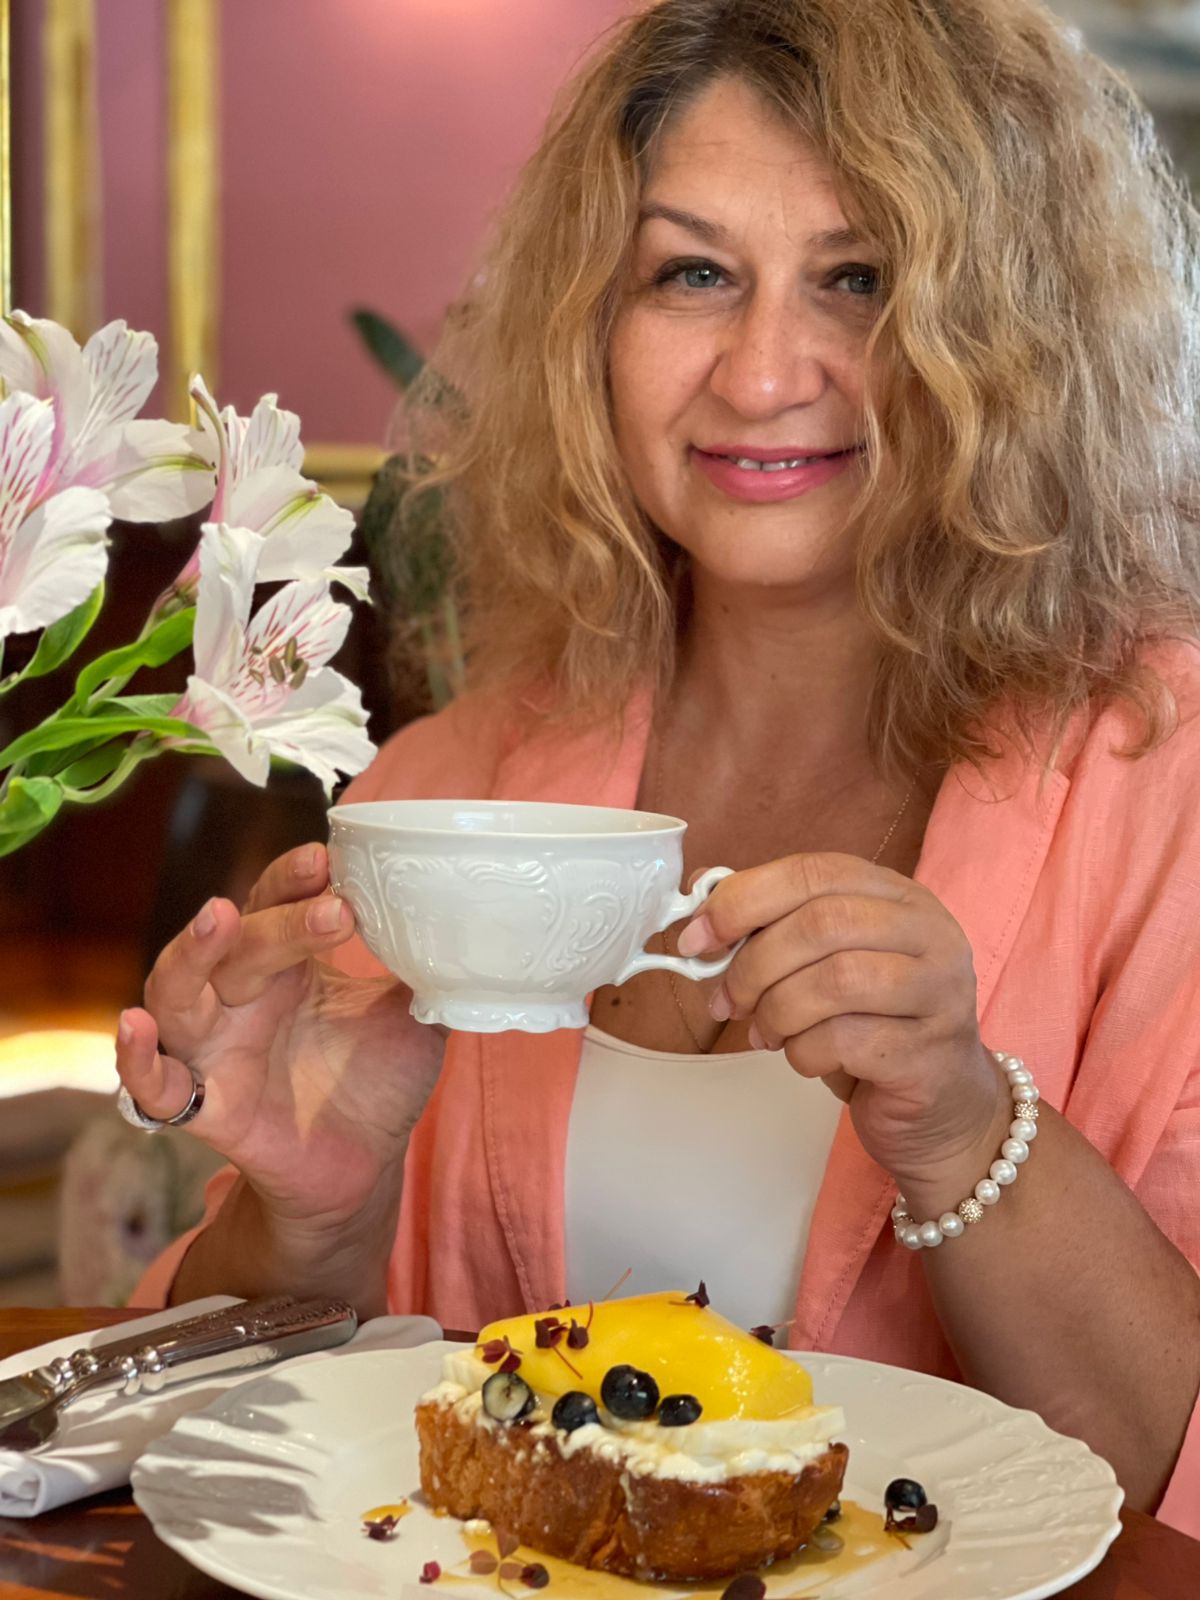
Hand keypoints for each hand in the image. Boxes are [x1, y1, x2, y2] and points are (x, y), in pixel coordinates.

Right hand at [114, 843, 444, 1231]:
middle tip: (331, 908)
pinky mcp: (205, 1107)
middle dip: (278, 922)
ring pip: (178, 991)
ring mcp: (214, 1048)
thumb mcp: (414, 1017)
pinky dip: (137, 1059)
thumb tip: (463, 919)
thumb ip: (427, 969)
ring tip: (216, 918)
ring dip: (193, 953)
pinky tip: (138, 1027)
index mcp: (283, 963)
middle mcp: (238, 996)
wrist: (365, 1168)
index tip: (328, 860)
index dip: (292, 879)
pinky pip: (153, 1086)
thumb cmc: (376, 1082)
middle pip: (237, 942)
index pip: (272, 902)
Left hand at [679, 853, 1005, 1196]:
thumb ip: (774, 929)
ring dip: (776, 1011)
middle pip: (822, 923)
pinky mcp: (930, 1052)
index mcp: (898, 896)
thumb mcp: (824, 965)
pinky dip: (802, 1052)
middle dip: (754, 964)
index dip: (744, 900)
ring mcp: (939, 992)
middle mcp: (929, 933)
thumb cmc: (873, 1025)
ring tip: (764, 1033)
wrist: (942, 1105)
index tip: (697, 938)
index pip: (813, 872)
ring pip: (835, 980)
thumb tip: (699, 907)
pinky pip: (844, 1041)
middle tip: (725, 1001)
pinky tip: (803, 1058)